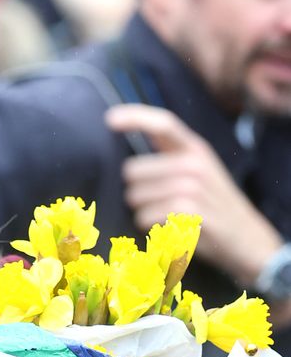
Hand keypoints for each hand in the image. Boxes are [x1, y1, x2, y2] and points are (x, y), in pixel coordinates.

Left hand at [105, 103, 284, 286]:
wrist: (247, 239)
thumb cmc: (215, 207)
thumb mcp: (200, 173)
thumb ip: (172, 158)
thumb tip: (136, 151)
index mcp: (196, 149)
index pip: (163, 123)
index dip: (135, 117)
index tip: (109, 119)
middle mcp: (193, 163)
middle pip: (133, 171)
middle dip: (137, 192)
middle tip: (161, 204)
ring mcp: (191, 186)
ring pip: (135, 198)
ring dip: (143, 213)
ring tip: (168, 217)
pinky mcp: (187, 211)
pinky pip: (145, 217)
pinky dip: (150, 228)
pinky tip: (170, 229)